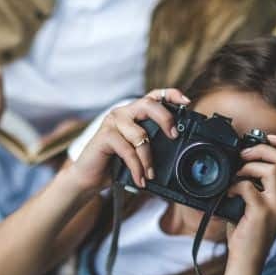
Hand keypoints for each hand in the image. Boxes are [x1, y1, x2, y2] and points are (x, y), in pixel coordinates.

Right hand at [65, 89, 188, 193]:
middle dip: (165, 119)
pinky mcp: (104, 135)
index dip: (171, 95)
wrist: (89, 177)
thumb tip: (177, 149)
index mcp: (134, 113)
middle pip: (149, 105)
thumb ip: (152, 144)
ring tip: (150, 175)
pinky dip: (136, 167)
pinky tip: (139, 179)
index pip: (154, 96)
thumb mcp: (138, 152)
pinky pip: (128, 150)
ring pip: (140, 135)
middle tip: (174, 136)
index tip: (186, 102)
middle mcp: (123, 113)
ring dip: (148, 159)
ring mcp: (113, 122)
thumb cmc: (114, 164)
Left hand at [223, 134, 275, 274]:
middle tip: (243, 154)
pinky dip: (235, 185)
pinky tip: (228, 192)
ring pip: (270, 169)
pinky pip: (248, 187)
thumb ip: (259, 184)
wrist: (247, 260)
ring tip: (236, 173)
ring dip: (248, 166)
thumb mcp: (260, 204)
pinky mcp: (262, 213)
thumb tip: (244, 160)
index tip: (268, 137)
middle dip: (262, 149)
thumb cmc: (249, 231)